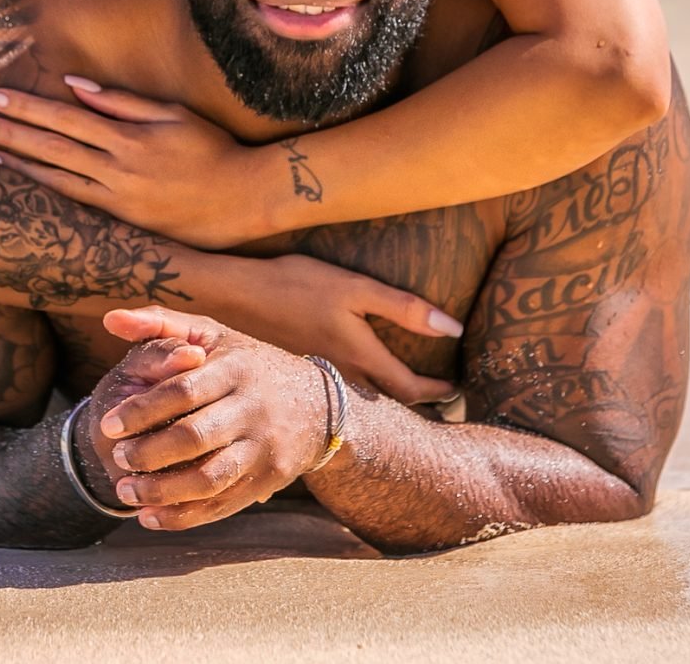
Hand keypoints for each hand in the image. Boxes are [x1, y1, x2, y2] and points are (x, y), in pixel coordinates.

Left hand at [0, 77, 268, 248]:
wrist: (243, 201)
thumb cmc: (211, 149)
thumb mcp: (173, 115)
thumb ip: (122, 102)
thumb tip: (74, 86)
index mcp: (129, 139)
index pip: (64, 118)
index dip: (24, 107)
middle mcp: (117, 172)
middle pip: (49, 149)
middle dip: (6, 135)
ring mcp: (117, 202)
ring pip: (53, 181)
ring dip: (13, 166)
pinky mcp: (121, 224)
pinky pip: (72, 206)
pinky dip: (41, 194)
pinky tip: (18, 185)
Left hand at [90, 306, 334, 530]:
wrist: (317, 406)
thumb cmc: (248, 364)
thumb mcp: (213, 334)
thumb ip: (161, 325)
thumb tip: (111, 319)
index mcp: (236, 368)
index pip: (184, 390)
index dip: (143, 409)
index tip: (109, 424)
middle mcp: (252, 408)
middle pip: (194, 437)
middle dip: (148, 453)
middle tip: (116, 459)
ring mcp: (262, 448)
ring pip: (208, 478)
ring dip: (161, 491)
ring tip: (126, 491)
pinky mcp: (266, 479)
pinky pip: (221, 504)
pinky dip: (183, 516)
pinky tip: (150, 515)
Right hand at [214, 254, 460, 404]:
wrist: (233, 297)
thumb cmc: (295, 285)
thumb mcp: (355, 287)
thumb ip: (404, 308)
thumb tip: (454, 328)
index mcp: (361, 358)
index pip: (412, 389)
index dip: (439, 391)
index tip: (455, 388)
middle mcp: (342, 380)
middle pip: (390, 404)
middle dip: (418, 403)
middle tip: (438, 399)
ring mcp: (316, 382)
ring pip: (362, 404)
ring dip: (387, 403)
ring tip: (402, 394)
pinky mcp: (296, 377)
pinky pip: (335, 398)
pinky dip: (356, 398)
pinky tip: (353, 387)